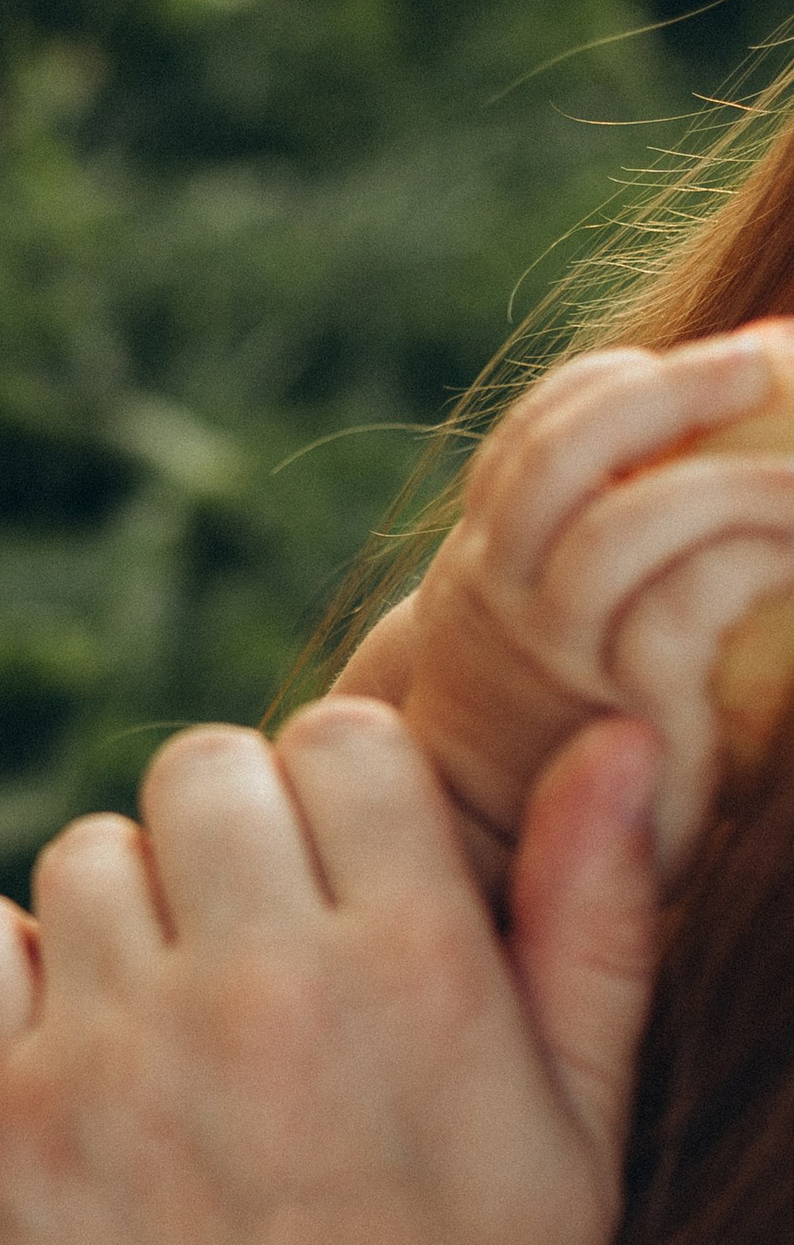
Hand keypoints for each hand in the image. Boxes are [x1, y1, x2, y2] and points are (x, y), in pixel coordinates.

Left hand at [0, 699, 659, 1244]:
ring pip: (86, 849)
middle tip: (247, 927)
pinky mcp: (3, 1113)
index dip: (345, 790)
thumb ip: (596, 923)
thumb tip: (620, 737)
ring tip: (165, 1001)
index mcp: (418, 975)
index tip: (346, 868)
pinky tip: (71, 1037)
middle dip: (232, 830)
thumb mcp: (578, 1137)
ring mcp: (118, 1052)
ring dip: (124, 905)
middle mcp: (263, 995)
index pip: (346, 741)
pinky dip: (8, 966)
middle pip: (204, 768)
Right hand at [404, 327, 793, 878]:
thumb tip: (708, 440)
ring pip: (636, 519)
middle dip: (675, 388)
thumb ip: (590, 553)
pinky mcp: (622, 709)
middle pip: (570, 447)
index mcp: (480, 565)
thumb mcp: (549, 632)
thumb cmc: (555, 745)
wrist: (506, 880)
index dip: (627, 380)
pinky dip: (759, 556)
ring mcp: (556, 652)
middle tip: (767, 363)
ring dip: (742, 478)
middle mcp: (499, 596)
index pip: (539, 433)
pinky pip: (691, 599)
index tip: (721, 366)